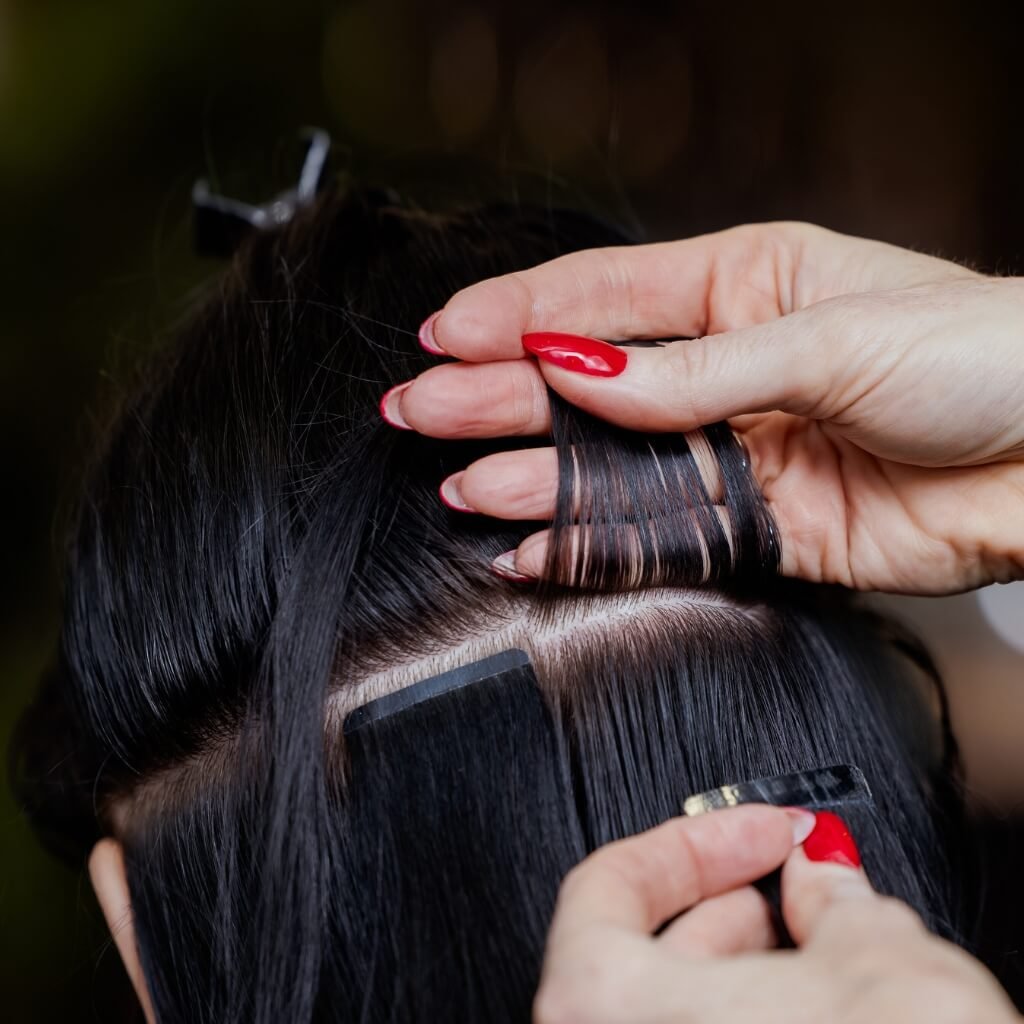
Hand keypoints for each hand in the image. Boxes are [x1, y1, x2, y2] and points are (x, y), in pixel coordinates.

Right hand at [387, 223, 1023, 592]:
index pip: (604, 294)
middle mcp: (726, 370)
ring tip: (460, 481)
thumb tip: (582, 375)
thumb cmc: (982, 356)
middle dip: (499, 394)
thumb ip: (695, 371)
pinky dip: (595, 543)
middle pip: (590, 383)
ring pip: (612, 465)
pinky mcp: (758, 526)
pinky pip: (659, 534)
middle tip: (421, 408)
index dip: (518, 313)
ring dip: (534, 476)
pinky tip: (535, 541)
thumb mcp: (829, 337)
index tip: (447, 335)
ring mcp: (736, 451)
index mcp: (743, 288)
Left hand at [534, 806, 1019, 1023]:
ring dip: (747, 979)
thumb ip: (831, 898)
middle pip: (640, 963)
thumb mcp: (879, 959)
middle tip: (792, 884)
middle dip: (726, 910)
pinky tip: (821, 1018)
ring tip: (823, 953)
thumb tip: (822, 879)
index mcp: (602, 1007)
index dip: (693, 845)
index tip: (757, 832)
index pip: (607, 888)